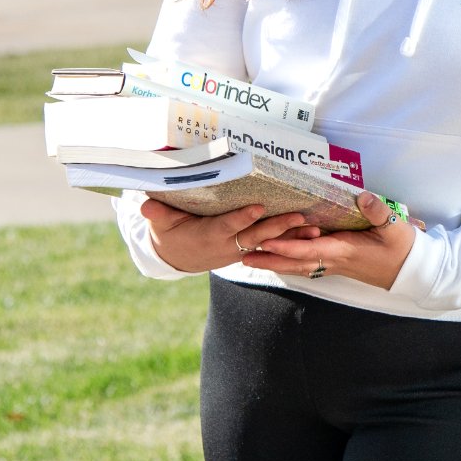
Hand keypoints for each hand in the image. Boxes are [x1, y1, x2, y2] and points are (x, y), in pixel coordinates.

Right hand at [140, 199, 319, 272]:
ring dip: (293, 238)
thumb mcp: (162, 224)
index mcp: (209, 235)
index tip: (258, 207)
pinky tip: (313, 235)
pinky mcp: (250, 250)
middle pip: (256, 237)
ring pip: (270, 244)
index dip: (242, 218)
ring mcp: (241, 250)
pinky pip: (274, 247)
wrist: (179, 258)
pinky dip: (292, 242)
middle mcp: (229, 246)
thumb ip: (158, 213)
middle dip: (278, 228)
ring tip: (316, 231)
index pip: (228, 226)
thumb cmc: (171, 233)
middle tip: (298, 217)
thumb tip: (144, 203)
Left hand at [240, 192, 416, 289]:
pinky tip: (279, 258)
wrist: (412, 271)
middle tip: (242, 256)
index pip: (310, 250)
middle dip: (269, 260)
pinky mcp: (338, 263)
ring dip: (275, 262)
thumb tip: (361, 196)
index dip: (287, 246)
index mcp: (345, 250)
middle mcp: (335, 259)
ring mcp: (335, 264)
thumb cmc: (402, 248)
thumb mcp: (395, 227)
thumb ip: (378, 212)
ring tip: (250, 257)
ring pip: (299, 265)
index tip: (266, 241)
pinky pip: (307, 264)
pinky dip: (289, 261)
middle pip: (296, 263)